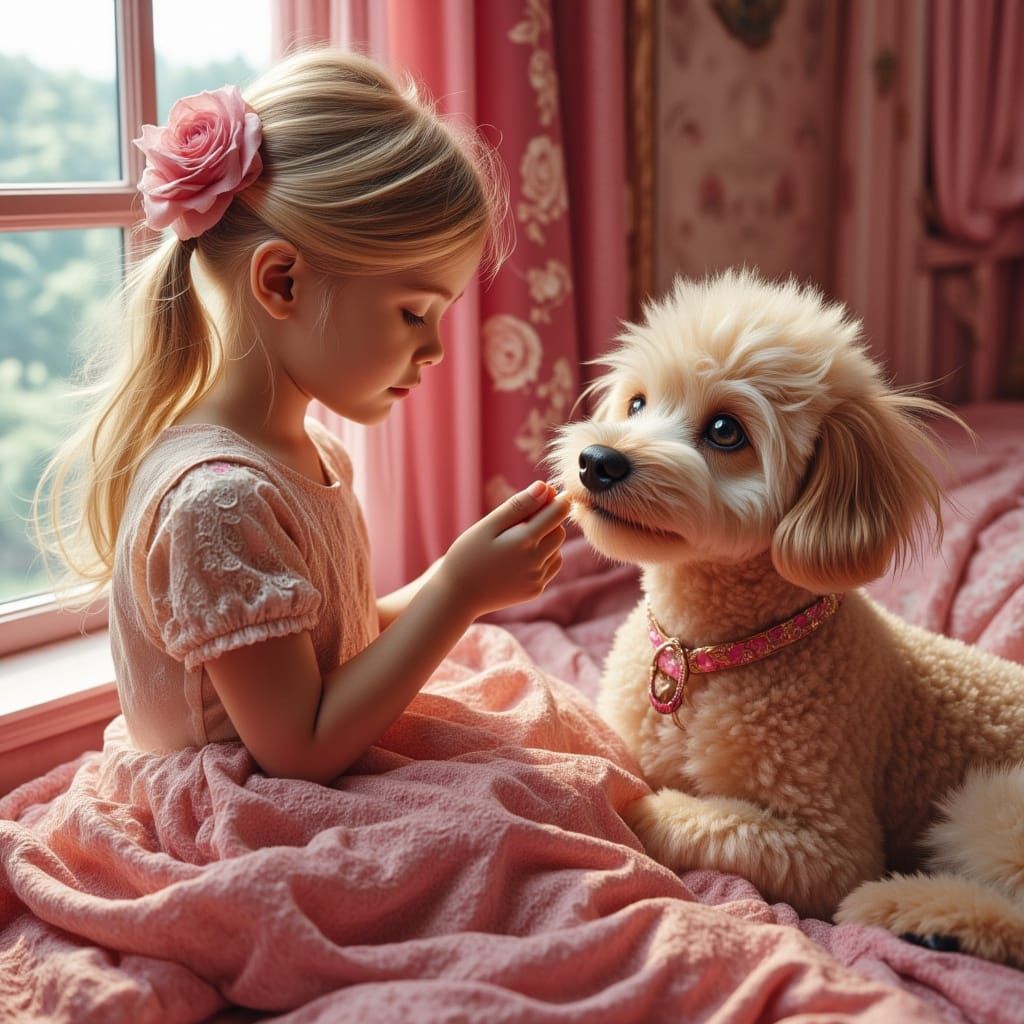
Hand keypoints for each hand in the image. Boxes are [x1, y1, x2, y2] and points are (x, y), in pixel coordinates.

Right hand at [436, 480, 568, 617]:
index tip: (549, 492)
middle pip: (560, 531)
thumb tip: (545, 487)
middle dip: (549, 521)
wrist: (457, 595)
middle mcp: (535, 562)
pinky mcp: (535, 590)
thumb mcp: (488, 525)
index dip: (556, 499)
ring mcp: (537, 579)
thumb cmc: (467, 554)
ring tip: (516, 541)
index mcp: (524, 542)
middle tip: (524, 519)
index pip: (558, 513)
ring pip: (557, 549)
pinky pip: (550, 566)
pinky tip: (521, 556)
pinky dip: (543, 557)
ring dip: (545, 540)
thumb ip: (518, 505)